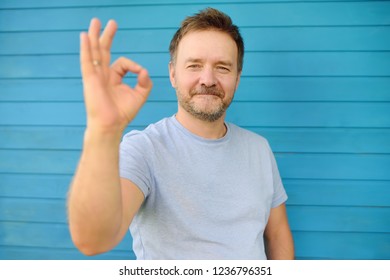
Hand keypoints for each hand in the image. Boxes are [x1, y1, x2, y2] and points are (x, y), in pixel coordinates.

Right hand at [80, 18, 152, 133]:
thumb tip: (144, 71)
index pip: (122, 63)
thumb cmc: (122, 113)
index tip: (140, 74)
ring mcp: (95, 76)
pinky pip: (86, 60)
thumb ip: (145, 82)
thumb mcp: (139, 96)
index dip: (133, 66)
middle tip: (111, 22)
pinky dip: (85, 48)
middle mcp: (103, 75)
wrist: (111, 125)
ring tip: (95, 21)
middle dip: (107, 36)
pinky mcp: (89, 79)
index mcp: (113, 78)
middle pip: (104, 51)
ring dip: (94, 36)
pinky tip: (84, 36)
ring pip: (94, 52)